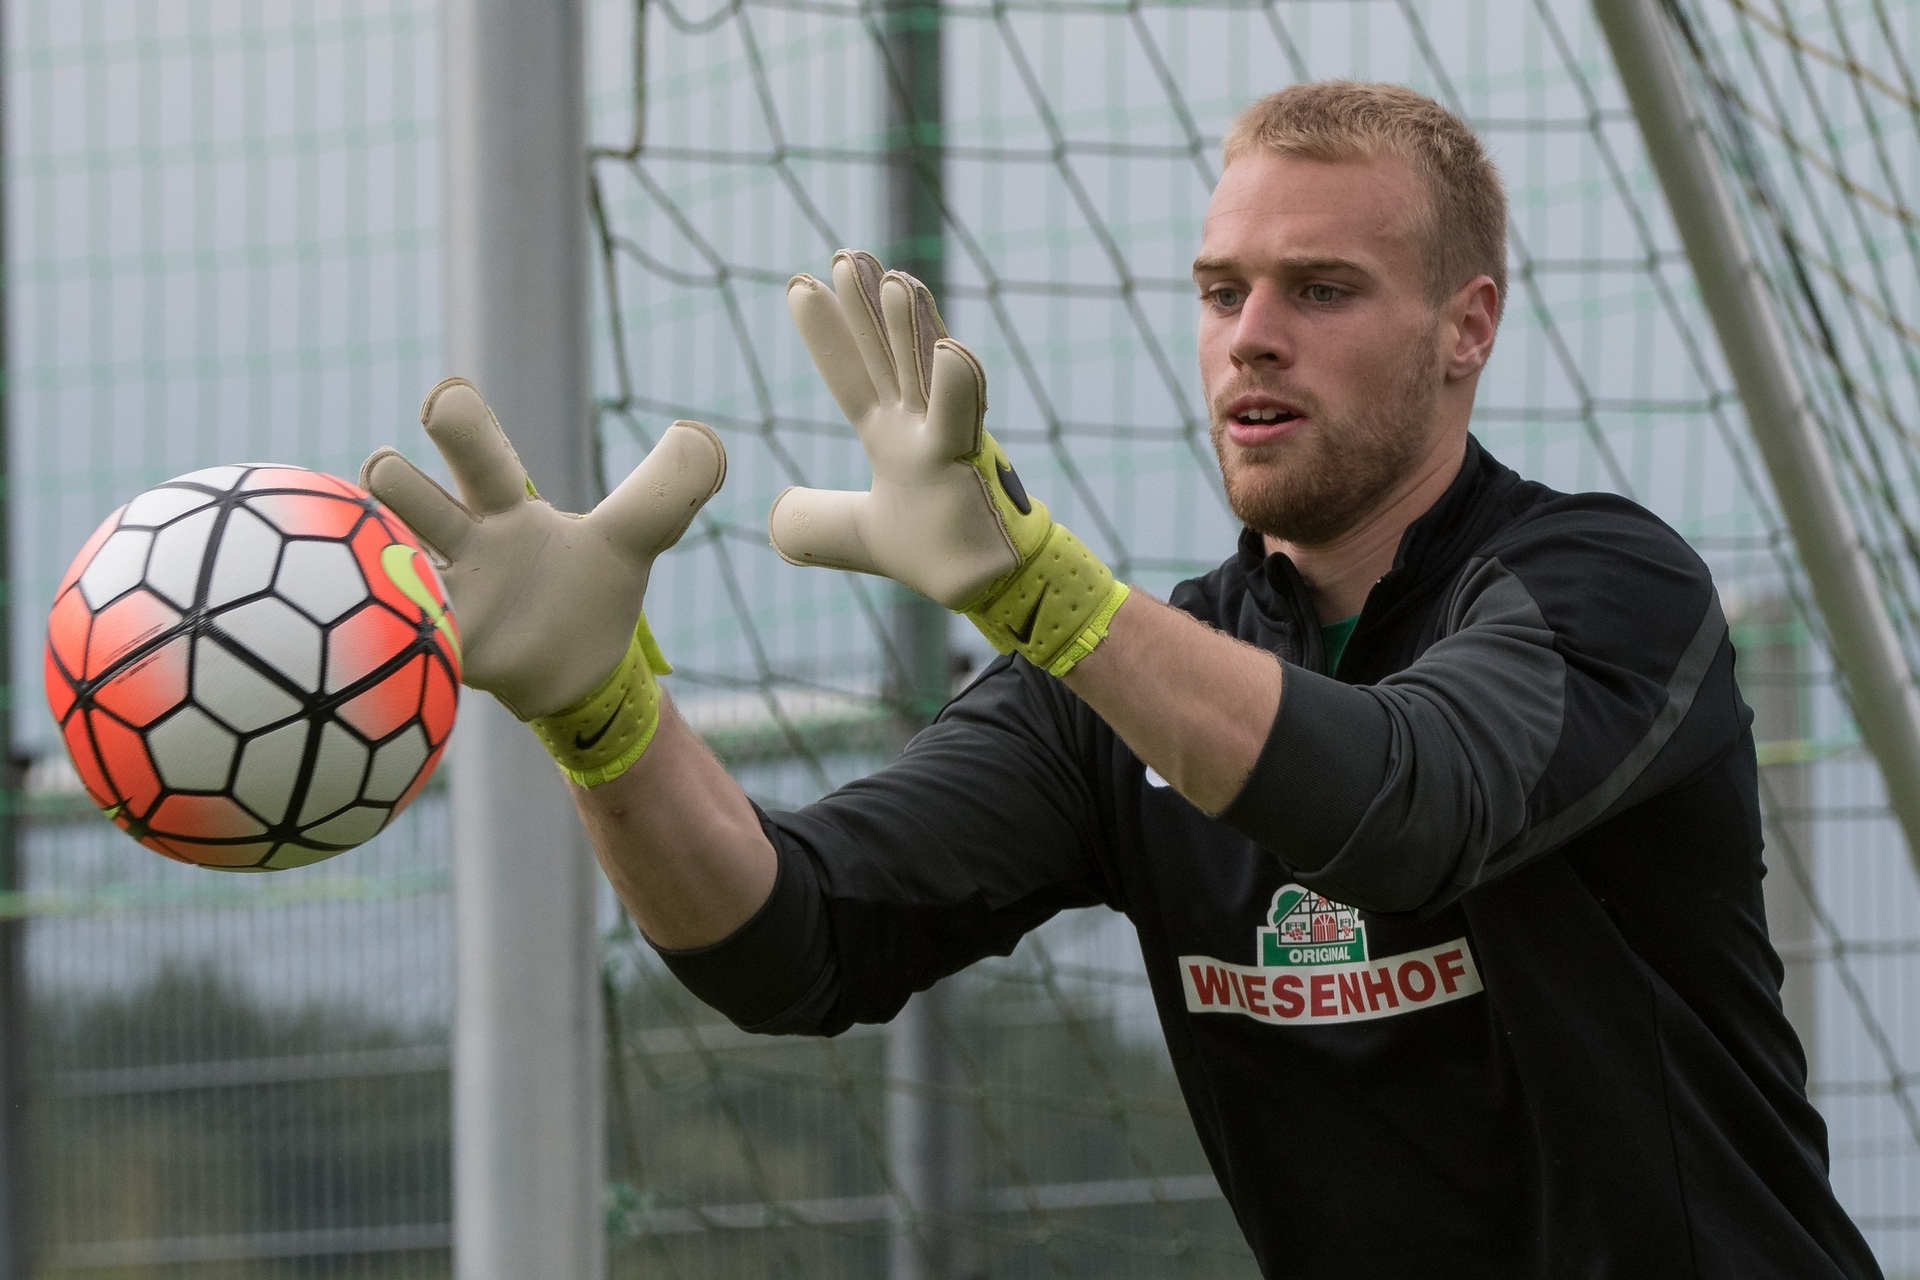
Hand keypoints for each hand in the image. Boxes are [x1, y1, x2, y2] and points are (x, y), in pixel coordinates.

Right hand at [362, 377, 725, 783]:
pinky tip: (381, 624)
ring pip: (376, 557)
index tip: (445, 401)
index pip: (476, 452)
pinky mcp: (432, 648)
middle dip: (390, 479)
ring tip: (385, 560)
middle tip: (385, 473)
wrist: (573, 676)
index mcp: (502, 509)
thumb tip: (705, 440)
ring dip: (373, 552)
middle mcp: (457, 543)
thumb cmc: (588, 594)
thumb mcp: (630, 542)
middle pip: (400, 492)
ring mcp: (435, 595)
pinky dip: (382, 623)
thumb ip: (661, 495)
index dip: (458, 421)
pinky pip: (386, 629)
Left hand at [771, 250, 1126, 675]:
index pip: (851, 375)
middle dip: (865, 306)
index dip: (826, 333)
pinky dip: (956, 384)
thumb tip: (774, 517)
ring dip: (908, 326)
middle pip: (885, 354)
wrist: (987, 587)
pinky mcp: (969, 462)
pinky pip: (962, 418)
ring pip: (924, 371)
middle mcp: (919, 424)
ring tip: (891, 277)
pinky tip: (949, 347)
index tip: (798, 286)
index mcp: (891, 436)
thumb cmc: (939, 554)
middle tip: (844, 254)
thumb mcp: (858, 534)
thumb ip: (817, 520)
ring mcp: (946, 436)